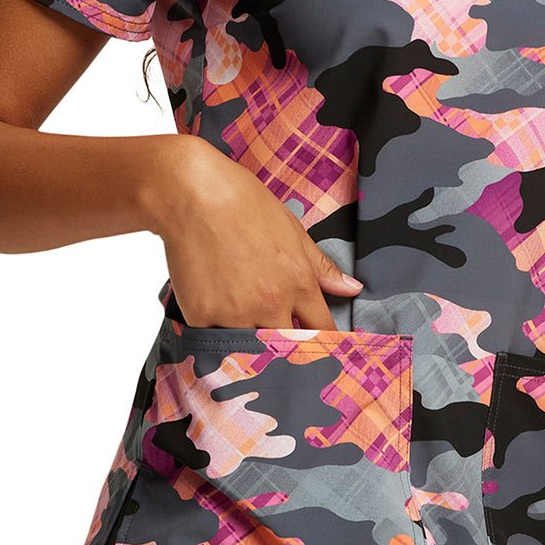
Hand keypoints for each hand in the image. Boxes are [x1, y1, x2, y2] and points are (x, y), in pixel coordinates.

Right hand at [156, 137, 361, 329]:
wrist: (192, 193)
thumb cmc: (242, 202)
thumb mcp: (291, 229)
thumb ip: (322, 266)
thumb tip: (352, 289)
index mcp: (298, 282)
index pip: (322, 330)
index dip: (323, 342)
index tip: (318, 348)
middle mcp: (270, 302)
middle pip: (288, 348)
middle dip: (286, 349)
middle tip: (280, 348)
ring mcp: (235, 313)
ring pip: (251, 351)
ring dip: (251, 345)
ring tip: (243, 333)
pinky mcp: (202, 317)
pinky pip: (214, 343)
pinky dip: (217, 337)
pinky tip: (215, 319)